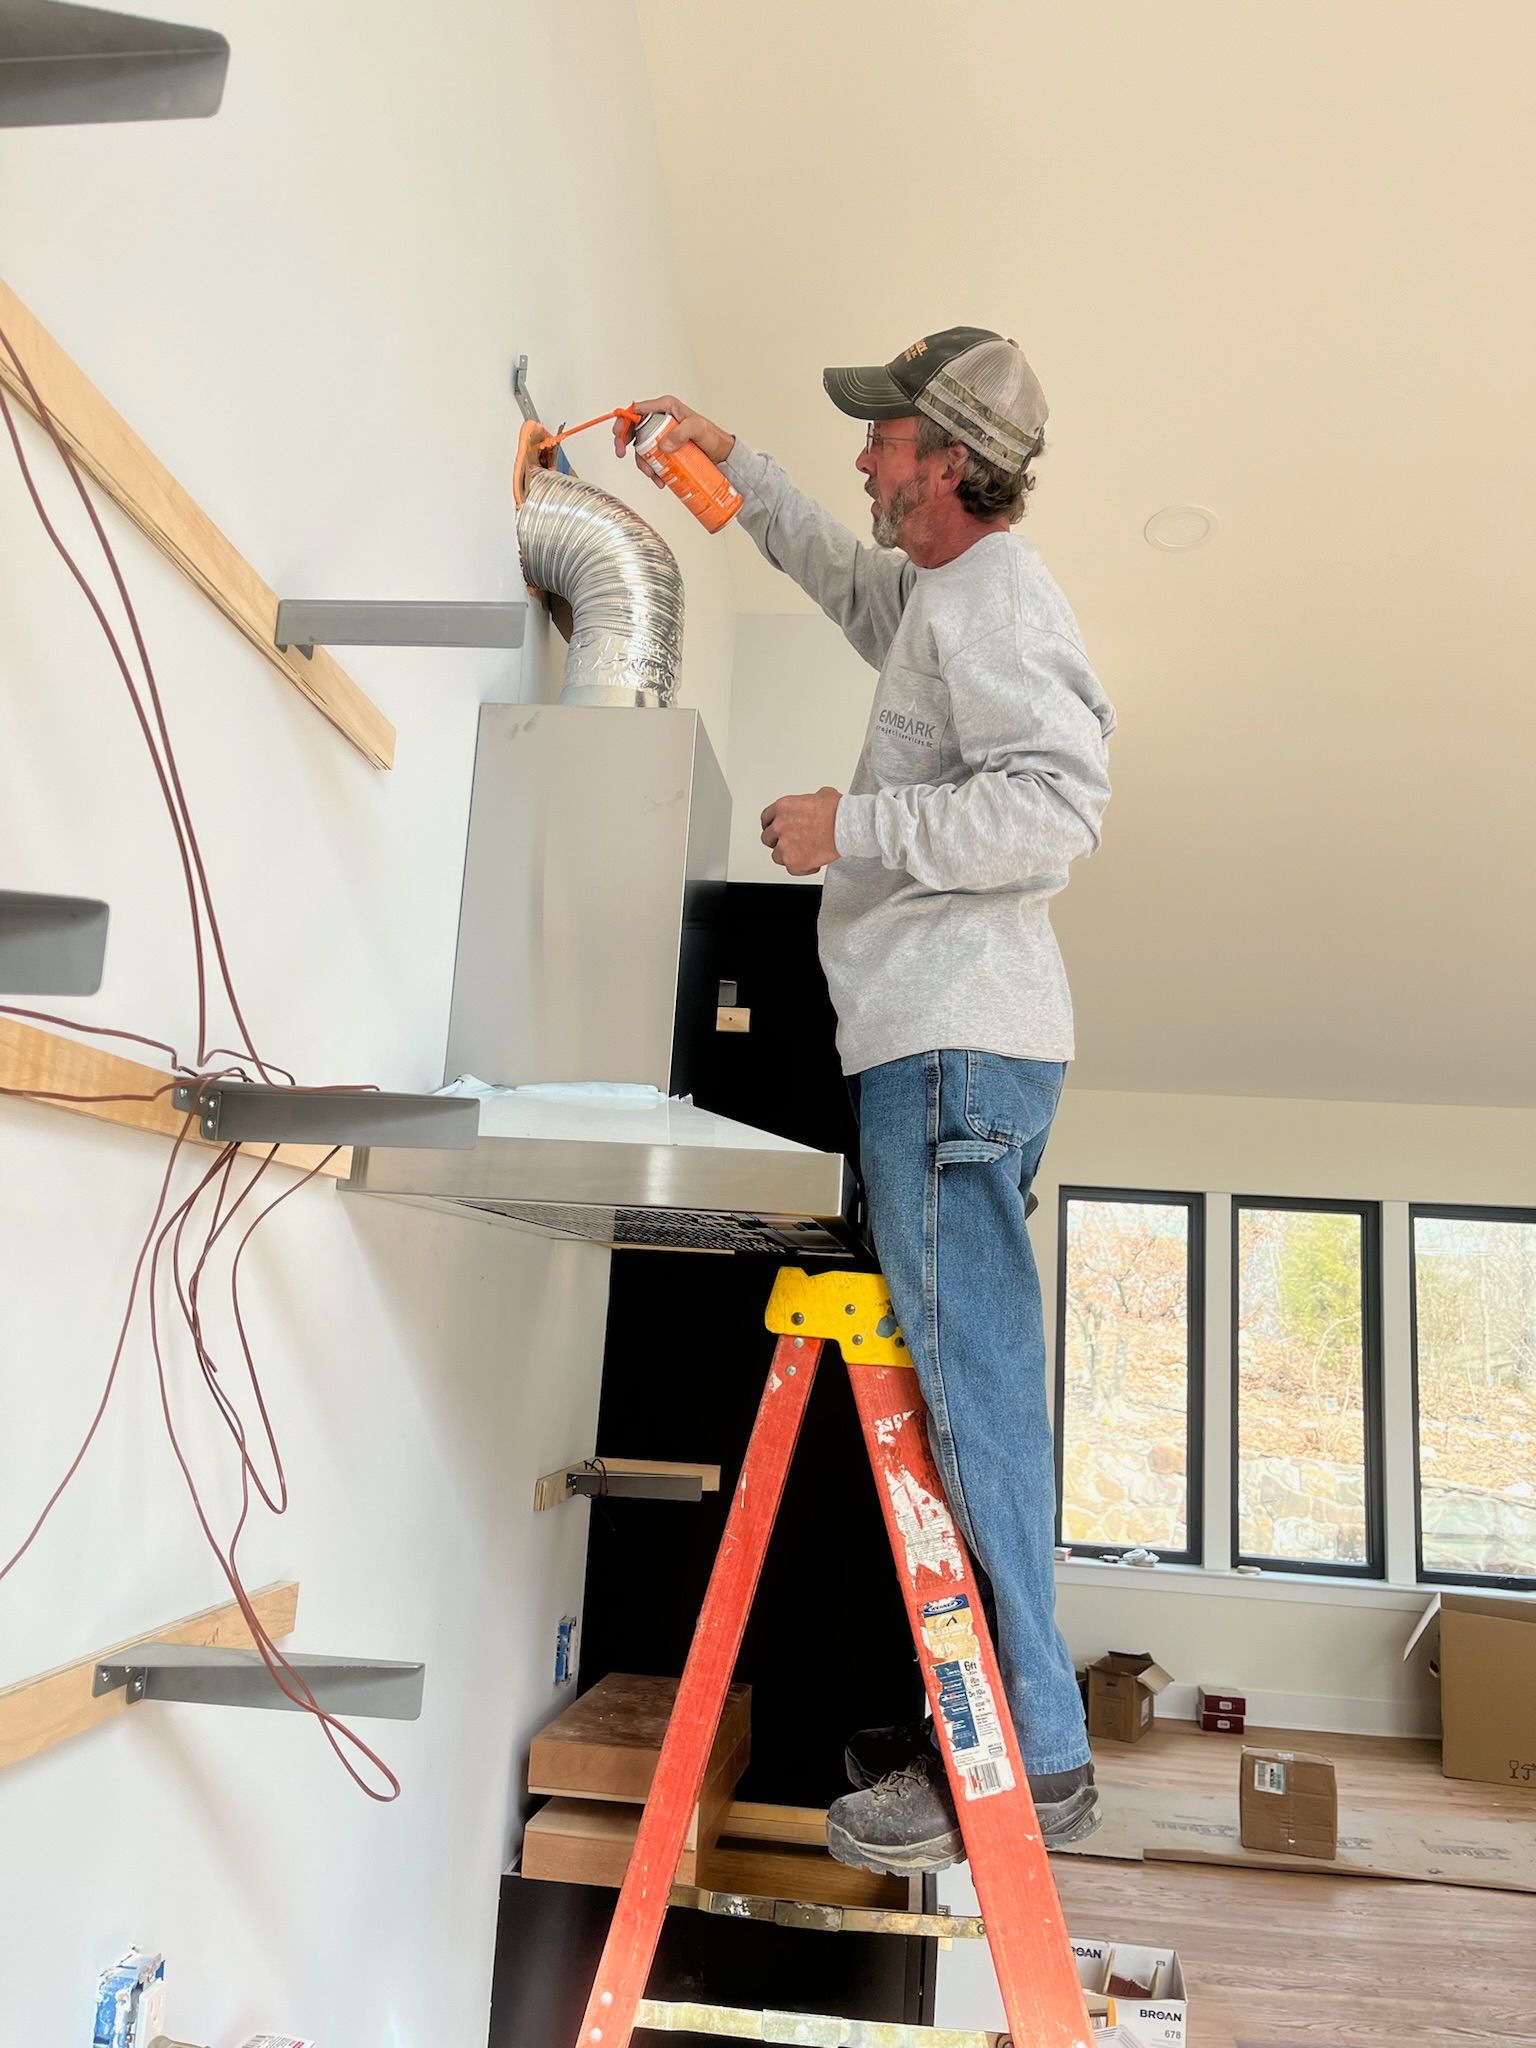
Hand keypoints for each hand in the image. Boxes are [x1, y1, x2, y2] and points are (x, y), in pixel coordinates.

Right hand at [614, 393, 735, 475]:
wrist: (720, 454)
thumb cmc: (712, 436)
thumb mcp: (698, 429)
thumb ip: (682, 432)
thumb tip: (663, 446)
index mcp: (665, 407)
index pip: (638, 410)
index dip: (624, 420)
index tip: (619, 435)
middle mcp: (660, 419)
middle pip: (633, 428)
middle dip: (624, 442)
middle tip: (621, 454)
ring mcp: (661, 435)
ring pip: (641, 447)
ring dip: (641, 462)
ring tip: (653, 475)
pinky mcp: (664, 449)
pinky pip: (651, 459)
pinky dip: (651, 470)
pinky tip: (659, 479)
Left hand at [761, 788, 842, 875]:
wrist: (846, 826)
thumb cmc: (838, 811)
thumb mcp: (822, 795)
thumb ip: (809, 802)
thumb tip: (815, 804)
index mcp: (783, 807)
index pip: (766, 818)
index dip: (771, 825)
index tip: (775, 829)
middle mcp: (780, 826)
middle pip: (768, 838)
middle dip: (778, 841)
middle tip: (791, 843)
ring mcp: (785, 845)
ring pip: (777, 856)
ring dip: (788, 856)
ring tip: (803, 854)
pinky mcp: (793, 861)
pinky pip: (792, 869)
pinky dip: (802, 868)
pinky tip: (812, 863)